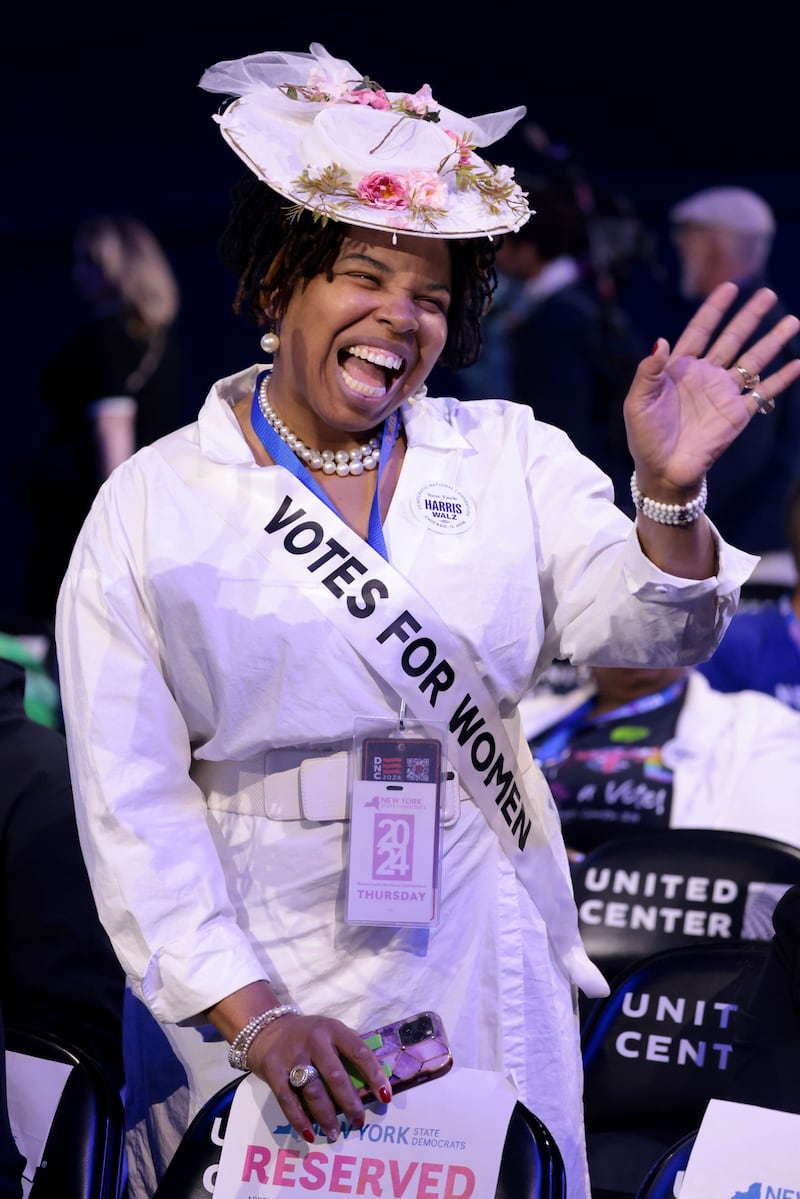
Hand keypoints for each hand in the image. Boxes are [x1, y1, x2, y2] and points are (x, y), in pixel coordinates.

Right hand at [244, 1011, 392, 1142]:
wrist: (267, 1030)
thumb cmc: (308, 1035)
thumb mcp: (330, 1032)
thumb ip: (349, 1050)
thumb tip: (375, 1081)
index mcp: (333, 1029)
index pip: (359, 1051)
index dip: (374, 1075)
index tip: (385, 1097)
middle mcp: (314, 1040)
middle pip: (335, 1075)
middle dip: (350, 1102)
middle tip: (358, 1121)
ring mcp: (292, 1055)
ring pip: (313, 1090)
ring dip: (326, 1116)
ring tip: (335, 1132)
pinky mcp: (273, 1071)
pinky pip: (288, 1100)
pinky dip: (300, 1120)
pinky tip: (310, 1134)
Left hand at [623, 282, 799, 496]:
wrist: (663, 470)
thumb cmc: (645, 437)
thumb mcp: (637, 402)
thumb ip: (648, 371)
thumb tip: (661, 340)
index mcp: (680, 368)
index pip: (700, 331)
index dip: (714, 310)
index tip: (729, 287)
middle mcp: (706, 375)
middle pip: (732, 338)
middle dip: (749, 316)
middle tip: (767, 294)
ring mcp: (724, 393)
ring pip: (753, 359)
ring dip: (772, 340)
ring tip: (793, 321)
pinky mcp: (738, 413)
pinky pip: (764, 392)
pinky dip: (782, 378)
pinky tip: (799, 364)